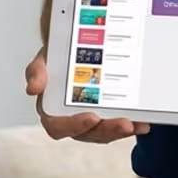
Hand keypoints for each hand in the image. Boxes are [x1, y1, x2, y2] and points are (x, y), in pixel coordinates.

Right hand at [25, 48, 147, 142]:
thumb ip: (36, 71)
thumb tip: (33, 89)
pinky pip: (119, 125)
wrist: (72, 44)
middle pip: (88, 133)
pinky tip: (144, 122)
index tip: (91, 117)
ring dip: (121, 130)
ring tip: (136, 124)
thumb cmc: (57, 56)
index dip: (74, 126)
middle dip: (107, 130)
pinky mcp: (108, 115)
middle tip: (124, 124)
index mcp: (51, 108)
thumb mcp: (44, 57)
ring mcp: (91, 118)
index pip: (58, 126)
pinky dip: (133, 125)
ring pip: (105, 133)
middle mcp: (71, 118)